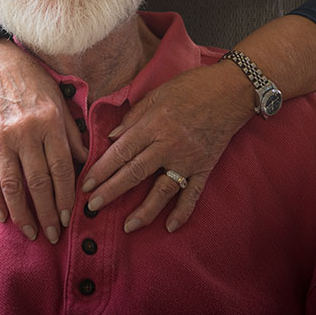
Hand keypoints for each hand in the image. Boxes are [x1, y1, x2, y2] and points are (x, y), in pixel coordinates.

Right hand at [0, 40, 88, 242]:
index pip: (60, 168)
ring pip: (13, 185)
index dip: (65, 196)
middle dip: (47, 212)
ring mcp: (2, 139)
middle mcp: (25, 132)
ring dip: (22, 213)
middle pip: (38, 181)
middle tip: (53, 234)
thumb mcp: (58, 100)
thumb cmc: (31, 80)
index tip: (69, 216)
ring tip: (31, 232)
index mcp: (48, 122)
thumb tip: (86, 161)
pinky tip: (4, 215)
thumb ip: (71, 133)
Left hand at [79, 62, 253, 232]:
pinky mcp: (205, 167)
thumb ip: (133, 116)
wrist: (229, 91)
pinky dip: (183, 211)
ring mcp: (188, 159)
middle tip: (92, 208)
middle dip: (111, 191)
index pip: (122, 151)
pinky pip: (192, 194)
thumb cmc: (190, 87)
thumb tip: (112, 137)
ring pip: (162, 190)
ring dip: (144, 210)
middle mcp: (168, 145)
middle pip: (135, 173)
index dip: (102, 169)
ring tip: (128, 226)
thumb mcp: (156, 94)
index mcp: (153, 124)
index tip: (86, 184)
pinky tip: (170, 226)